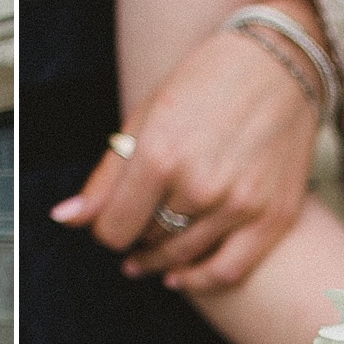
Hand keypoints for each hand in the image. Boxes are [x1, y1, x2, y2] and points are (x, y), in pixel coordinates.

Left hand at [52, 20, 320, 290]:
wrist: (279, 63)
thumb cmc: (205, 84)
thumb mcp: (144, 119)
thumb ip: (106, 178)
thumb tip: (64, 219)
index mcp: (160, 155)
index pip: (112, 230)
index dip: (106, 228)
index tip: (113, 218)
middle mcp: (199, 184)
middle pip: (146, 241)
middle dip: (137, 233)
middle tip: (142, 218)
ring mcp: (239, 204)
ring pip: (181, 257)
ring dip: (161, 258)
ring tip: (153, 249)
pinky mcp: (273, 216)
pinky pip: (227, 271)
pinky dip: (199, 280)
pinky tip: (180, 277)